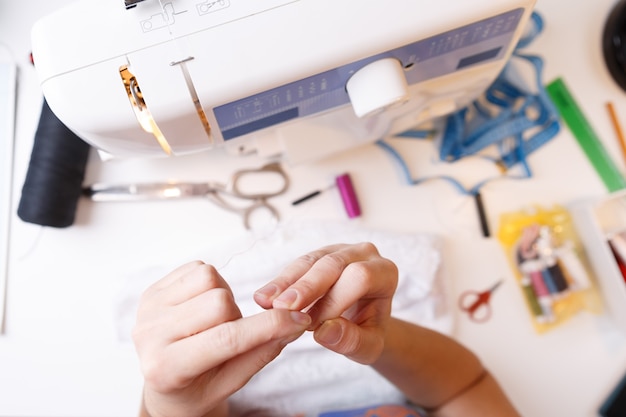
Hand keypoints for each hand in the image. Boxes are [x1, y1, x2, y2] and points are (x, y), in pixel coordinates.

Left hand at [133, 261, 311, 416]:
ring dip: (222, 297)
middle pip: (219, 302)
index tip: (298, 320)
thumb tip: (296, 324)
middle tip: (229, 333)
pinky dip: (210, 284)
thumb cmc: (199, 388)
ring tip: (214, 321)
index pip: (227, 340)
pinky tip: (201, 307)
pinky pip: (196, 267)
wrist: (164, 383)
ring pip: (209, 278)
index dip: (270, 326)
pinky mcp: (151, 291)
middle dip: (236, 315)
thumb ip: (262, 352)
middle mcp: (149, 336)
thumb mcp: (232, 382)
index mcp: (168, 368)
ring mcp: (147, 310)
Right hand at [254, 242, 397, 364]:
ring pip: (311, 261)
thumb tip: (325, 331)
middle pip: (333, 264)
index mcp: (385, 273)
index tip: (313, 324)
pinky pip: (298, 264)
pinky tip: (264, 297)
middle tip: (282, 308)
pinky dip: (281, 282)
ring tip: (266, 302)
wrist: (364, 322)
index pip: (360, 278)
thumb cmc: (368, 332)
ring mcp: (340, 250)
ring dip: (287, 283)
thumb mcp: (368, 346)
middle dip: (306, 286)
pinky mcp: (319, 254)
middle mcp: (364, 254)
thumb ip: (351, 341)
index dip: (335, 299)